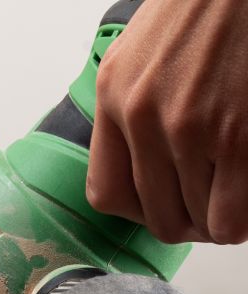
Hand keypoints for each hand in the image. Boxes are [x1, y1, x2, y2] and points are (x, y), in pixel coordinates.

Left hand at [87, 0, 247, 243]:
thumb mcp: (137, 57)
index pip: (106, 195)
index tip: (164, 204)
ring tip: (233, 190)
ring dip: (222, 217)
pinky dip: (244, 217)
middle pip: (160, 219)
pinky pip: (235, 216)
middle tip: (211, 204)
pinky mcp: (238, 139)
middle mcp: (143, 119)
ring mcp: (190, 130)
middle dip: (189, 221)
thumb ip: (128, 112)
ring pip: (202, 224)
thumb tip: (140, 171)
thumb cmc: (199, 11)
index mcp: (113, 98)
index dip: (139, 212)